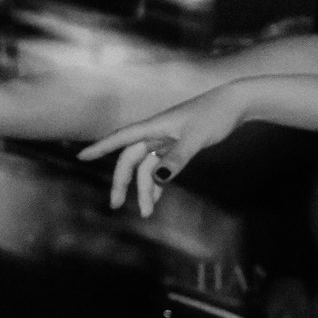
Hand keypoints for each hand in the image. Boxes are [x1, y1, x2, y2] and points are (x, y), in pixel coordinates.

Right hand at [79, 84, 251, 216]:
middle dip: (123, 183)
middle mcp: (155, 133)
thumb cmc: (215, 115)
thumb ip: (177, 158)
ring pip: (147, 167)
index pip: (120, 139)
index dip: (100, 148)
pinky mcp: (177, 145)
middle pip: (131, 160)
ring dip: (145, 189)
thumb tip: (157, 178)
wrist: (236, 104)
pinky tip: (158, 198)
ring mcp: (166, 140)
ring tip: (147, 213)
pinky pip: (161, 166)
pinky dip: (158, 182)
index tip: (81, 157)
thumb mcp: (196, 138)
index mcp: (154, 127)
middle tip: (116, 206)